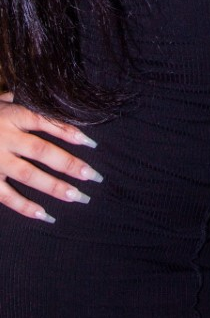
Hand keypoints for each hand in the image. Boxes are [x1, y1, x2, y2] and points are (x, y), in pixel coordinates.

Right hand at [0, 93, 102, 222]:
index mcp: (10, 115)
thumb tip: (54, 102)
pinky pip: (7, 197)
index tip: (92, 142)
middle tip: (94, 176)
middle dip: (70, 164)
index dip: (69, 131)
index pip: (46, 122)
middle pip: (43, 152)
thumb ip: (21, 102)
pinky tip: (46, 215)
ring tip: (79, 197)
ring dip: (56, 187)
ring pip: (29, 176)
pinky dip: (26, 207)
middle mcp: (5, 138)